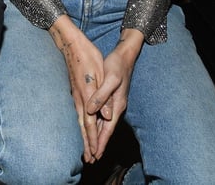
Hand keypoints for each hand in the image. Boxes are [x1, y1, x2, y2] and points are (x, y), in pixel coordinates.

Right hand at [50, 17, 107, 161]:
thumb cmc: (89, 56)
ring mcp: (76, 95)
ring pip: (79, 121)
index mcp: (89, 96)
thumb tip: (104, 115)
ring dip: (83, 136)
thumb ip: (103, 96)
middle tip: (89, 159)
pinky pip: (77, 114)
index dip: (94, 139)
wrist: (72, 44)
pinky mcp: (75, 92)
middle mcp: (80, 99)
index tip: (96, 154)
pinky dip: (80, 125)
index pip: (92, 123)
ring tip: (85, 148)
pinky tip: (81, 128)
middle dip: (87, 143)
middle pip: (84, 126)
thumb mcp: (102, 74)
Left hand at [84, 31, 142, 158]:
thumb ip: (101, 95)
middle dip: (98, 145)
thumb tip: (92, 110)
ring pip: (103, 125)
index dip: (100, 142)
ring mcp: (113, 104)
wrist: (124, 55)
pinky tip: (92, 129)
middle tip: (90, 159)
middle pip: (105, 130)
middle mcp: (115, 107)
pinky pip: (102, 117)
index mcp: (116, 105)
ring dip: (97, 137)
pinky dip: (97, 126)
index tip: (95, 155)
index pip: (107, 129)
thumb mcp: (110, 79)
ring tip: (91, 150)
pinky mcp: (109, 99)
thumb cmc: (117, 65)